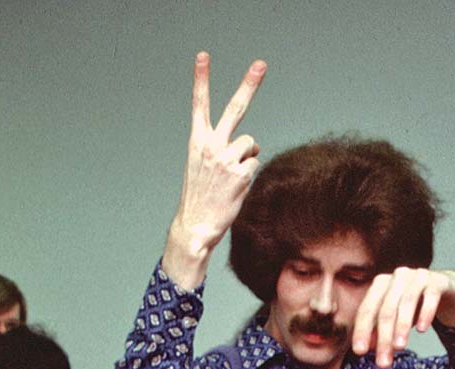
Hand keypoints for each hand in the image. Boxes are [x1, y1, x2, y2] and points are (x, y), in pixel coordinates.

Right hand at [162, 53, 267, 285]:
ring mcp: (226, 158)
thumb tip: (253, 147)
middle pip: (234, 109)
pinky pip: (255, 163)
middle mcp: (211, 145)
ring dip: (247, 157)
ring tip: (231, 177)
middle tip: (260, 64)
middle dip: (248, 85)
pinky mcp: (240, 172)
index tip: (203, 56)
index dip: (201, 79)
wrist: (194, 226)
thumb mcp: (203, 167)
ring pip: (251, 144)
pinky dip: (249, 174)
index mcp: (197, 142)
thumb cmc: (200, 197)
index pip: (199, 105)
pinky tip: (235, 187)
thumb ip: (225, 149)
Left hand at [352, 268, 454, 368]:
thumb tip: (366, 348)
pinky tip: (422, 330)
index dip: (362, 331)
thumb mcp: (396, 319)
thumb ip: (380, 331)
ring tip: (400, 347)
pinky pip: (430, 297)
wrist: (449, 290)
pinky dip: (425, 314)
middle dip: (383, 338)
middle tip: (383, 361)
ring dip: (402, 327)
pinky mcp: (438, 280)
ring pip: (406, 303)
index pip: (367, 309)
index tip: (359, 352)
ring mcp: (418, 276)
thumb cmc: (417, 305)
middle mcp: (398, 277)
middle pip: (386, 310)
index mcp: (381, 284)